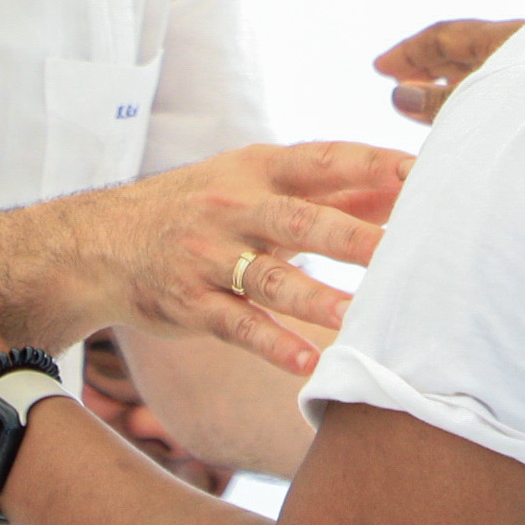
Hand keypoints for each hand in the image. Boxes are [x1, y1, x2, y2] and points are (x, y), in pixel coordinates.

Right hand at [85, 142, 406, 376]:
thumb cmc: (200, 208)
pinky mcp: (190, 304)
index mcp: (256, 169)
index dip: (372, 164)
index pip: (322, 160)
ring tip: (358, 317)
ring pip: (268, 279)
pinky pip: (236, 325)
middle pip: (298, 219)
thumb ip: (327, 189)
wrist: (102, 242)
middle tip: (401, 249)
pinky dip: (272, 345)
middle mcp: (233, 207)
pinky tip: (307, 364)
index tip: (422, 172)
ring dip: (315, 299)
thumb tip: (404, 186)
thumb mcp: (253, 183)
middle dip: (350, 234)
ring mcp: (208, 257)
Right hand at [373, 20, 523, 124]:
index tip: (380, 68)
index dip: (409, 51)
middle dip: (424, 65)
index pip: (445, 35)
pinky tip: (450, 112)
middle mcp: (521, 47)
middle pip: (460, 50)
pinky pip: (492, 87)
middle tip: (394, 82)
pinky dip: (464, 96)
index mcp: (508, 36)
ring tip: (415, 98)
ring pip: (476, 70)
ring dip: (442, 83)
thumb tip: (400, 95)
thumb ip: (437, 101)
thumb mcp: (477, 105)